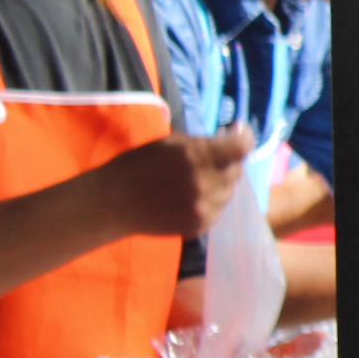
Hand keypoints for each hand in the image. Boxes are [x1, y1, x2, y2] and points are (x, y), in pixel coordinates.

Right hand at [109, 127, 251, 238]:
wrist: (113, 202)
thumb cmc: (137, 165)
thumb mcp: (169, 143)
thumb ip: (202, 143)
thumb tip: (231, 137)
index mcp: (195, 156)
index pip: (240, 148)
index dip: (245, 137)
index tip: (241, 131)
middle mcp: (203, 183)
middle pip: (236, 171)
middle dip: (229, 161)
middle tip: (215, 157)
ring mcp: (203, 208)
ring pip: (229, 192)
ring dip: (221, 182)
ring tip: (198, 178)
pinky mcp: (199, 225)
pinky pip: (218, 209)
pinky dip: (211, 200)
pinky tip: (192, 195)